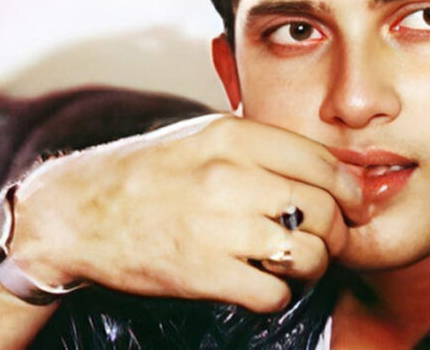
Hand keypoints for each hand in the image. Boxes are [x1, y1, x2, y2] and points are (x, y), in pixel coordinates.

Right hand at [8, 114, 363, 312]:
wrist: (77, 212)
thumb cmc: (146, 172)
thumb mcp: (202, 135)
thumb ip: (260, 145)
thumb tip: (327, 163)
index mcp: (232, 136)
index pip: (323, 162)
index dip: (349, 189)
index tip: (352, 204)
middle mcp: (228, 176)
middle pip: (322, 209)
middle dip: (336, 231)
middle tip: (326, 239)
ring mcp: (215, 226)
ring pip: (306, 253)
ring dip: (310, 265)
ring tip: (295, 264)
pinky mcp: (202, 273)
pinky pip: (272, 292)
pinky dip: (276, 294)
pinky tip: (262, 283)